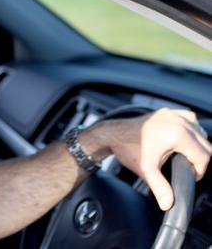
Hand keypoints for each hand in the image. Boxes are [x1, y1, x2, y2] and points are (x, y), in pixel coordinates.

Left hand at [87, 108, 211, 209]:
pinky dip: (190, 130)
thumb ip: (160, 188)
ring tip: (184, 156)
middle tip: (187, 168)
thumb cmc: (128, 149)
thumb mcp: (146, 170)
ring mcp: (173, 114)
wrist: (112, 134)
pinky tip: (181, 140)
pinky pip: (189, 119)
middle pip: (206, 144)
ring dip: (197, 144)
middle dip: (200, 159)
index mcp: (178, 135)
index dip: (199, 170)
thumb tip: (168, 204)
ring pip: (200, 131)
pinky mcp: (167, 112)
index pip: (204, 156)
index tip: (190, 176)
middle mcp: (178, 121)